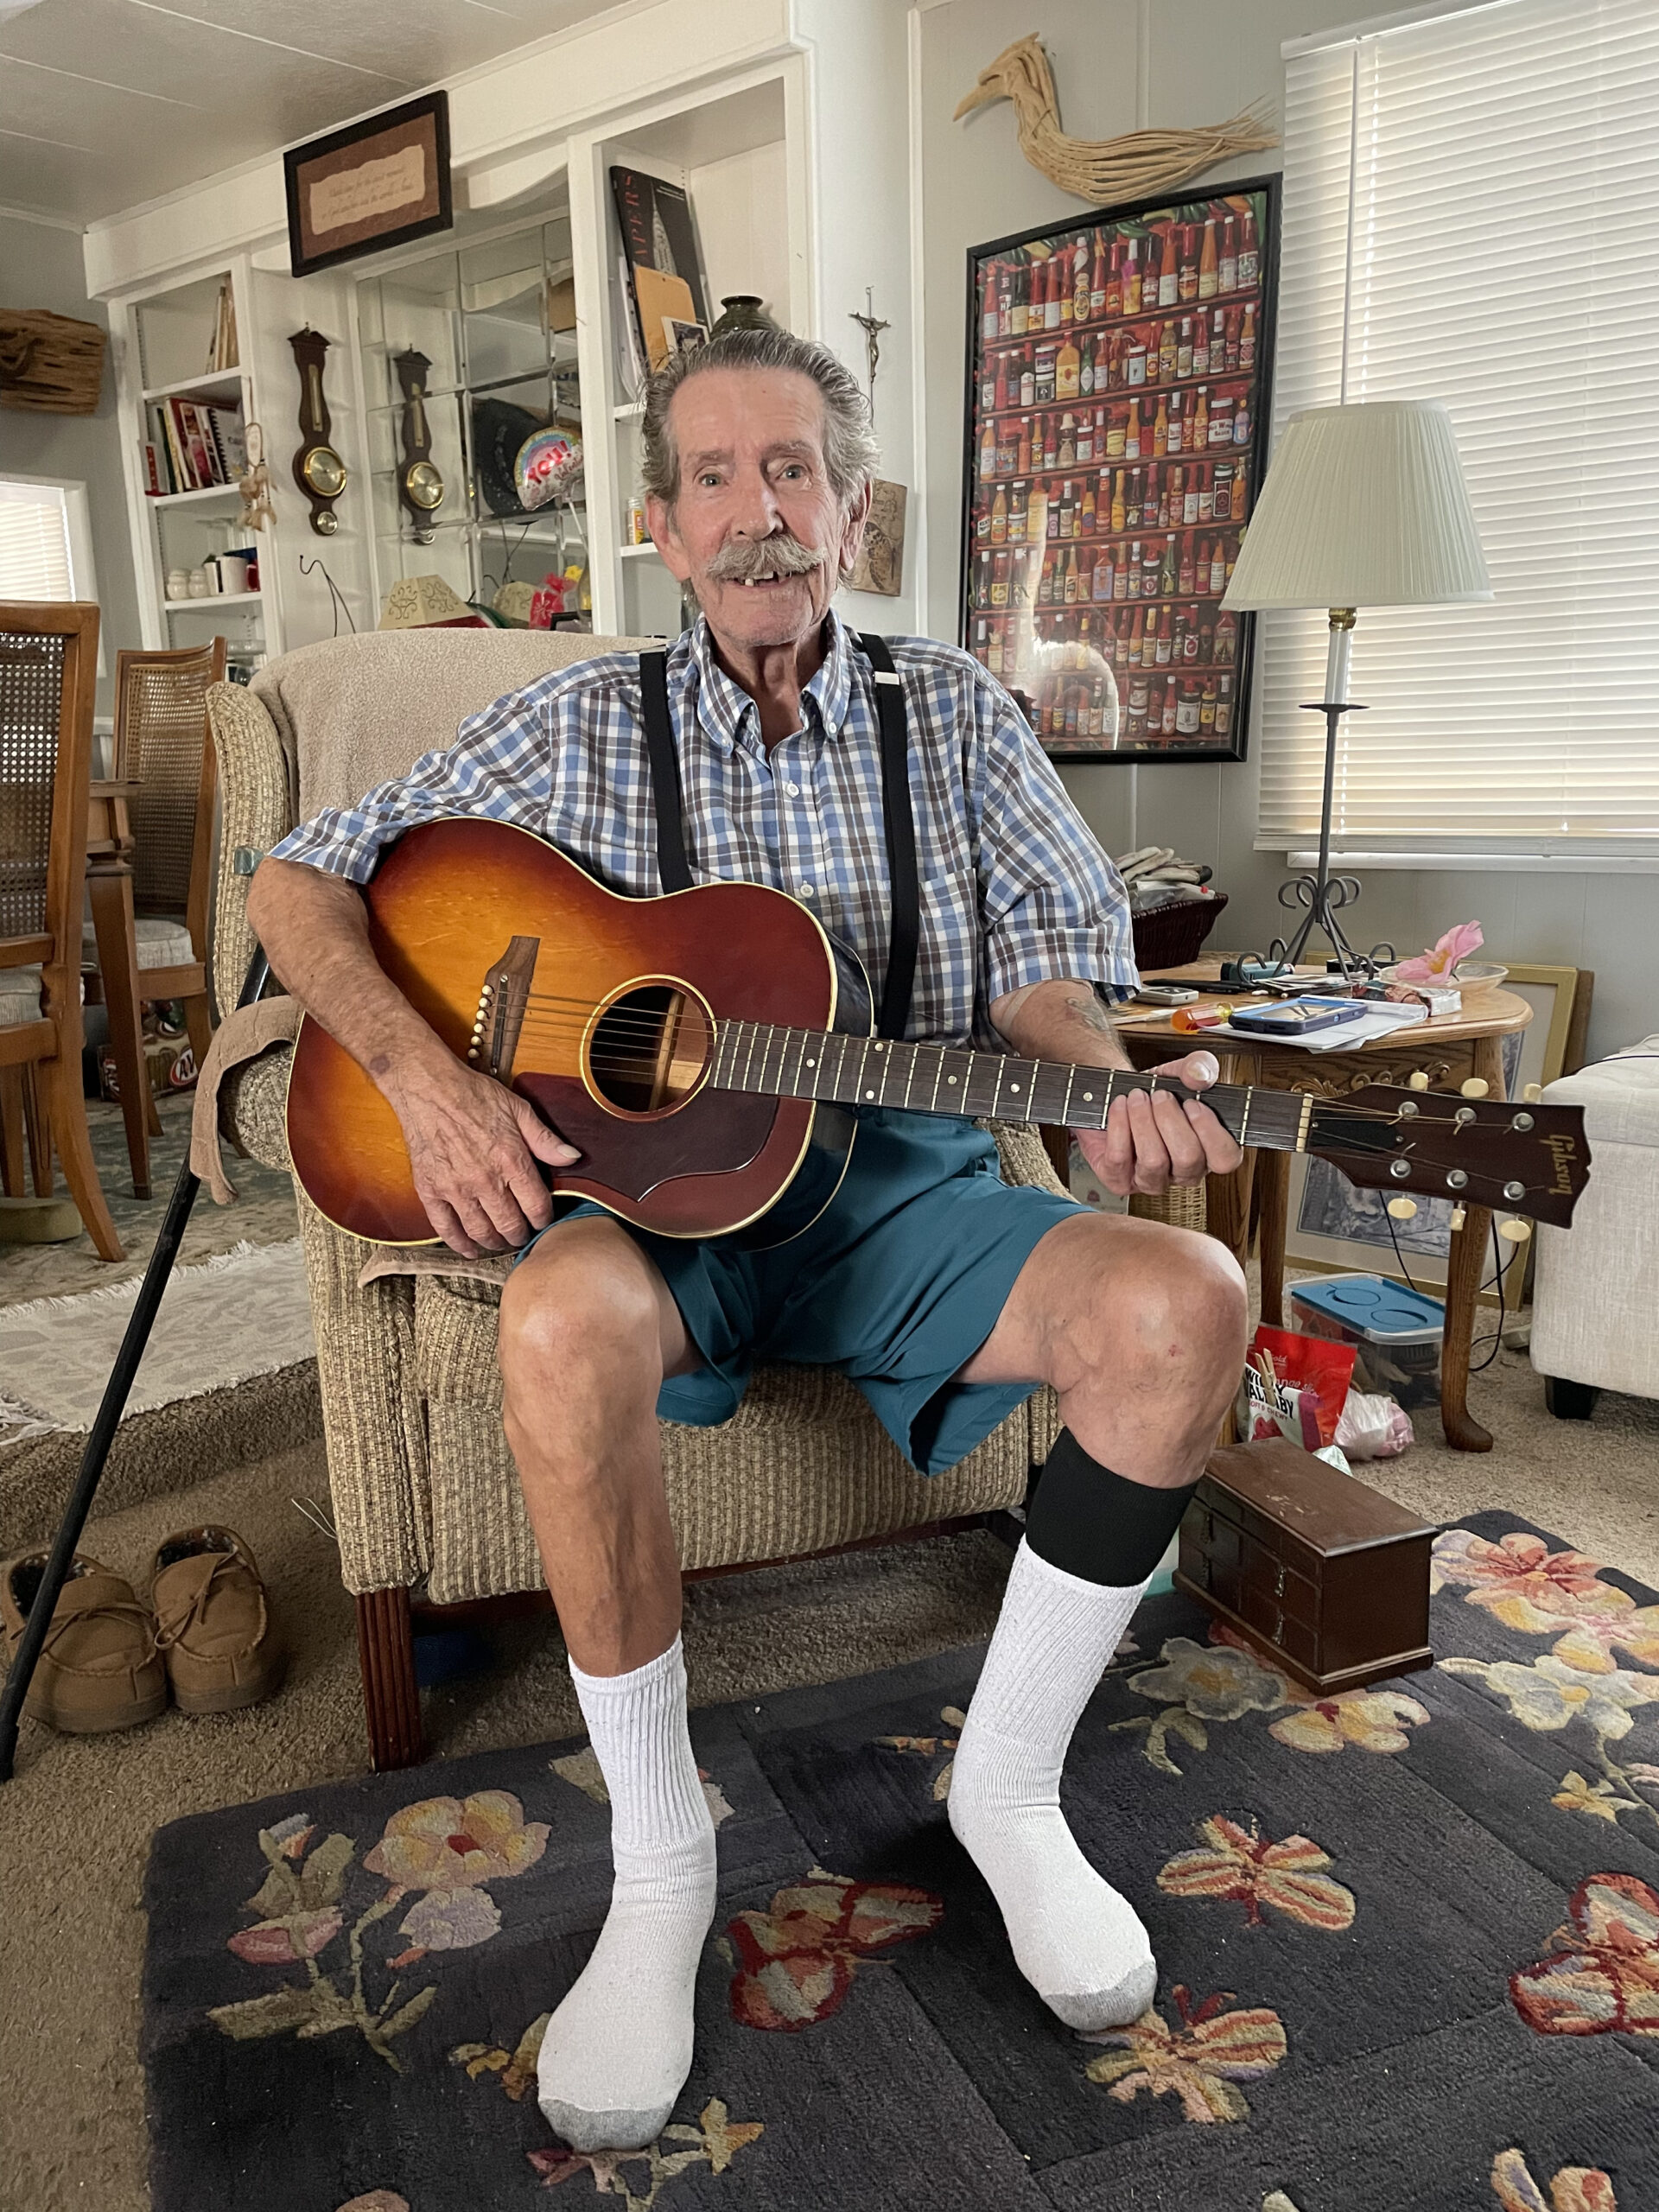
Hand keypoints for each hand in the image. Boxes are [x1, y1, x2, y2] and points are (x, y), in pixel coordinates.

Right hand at [386, 1061, 579, 1257]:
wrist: (428, 1087)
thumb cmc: (473, 1094)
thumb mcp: (518, 1109)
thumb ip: (545, 1139)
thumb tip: (573, 1157)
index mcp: (511, 1160)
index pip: (537, 1206)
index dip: (544, 1219)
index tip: (544, 1221)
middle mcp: (485, 1180)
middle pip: (510, 1225)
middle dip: (521, 1235)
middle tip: (523, 1235)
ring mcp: (455, 1188)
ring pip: (480, 1231)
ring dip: (495, 1242)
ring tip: (501, 1241)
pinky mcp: (430, 1190)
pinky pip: (445, 1228)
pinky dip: (459, 1243)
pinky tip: (469, 1248)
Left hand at [1075, 1050, 1242, 1198]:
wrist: (1121, 1098)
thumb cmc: (1157, 1093)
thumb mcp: (1181, 1072)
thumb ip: (1200, 1067)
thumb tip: (1199, 1076)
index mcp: (1210, 1152)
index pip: (1226, 1159)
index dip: (1210, 1131)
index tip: (1192, 1103)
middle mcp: (1185, 1173)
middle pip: (1187, 1157)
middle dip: (1169, 1118)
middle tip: (1159, 1095)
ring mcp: (1153, 1181)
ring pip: (1153, 1160)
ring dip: (1143, 1120)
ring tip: (1137, 1097)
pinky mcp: (1121, 1180)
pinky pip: (1120, 1159)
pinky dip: (1118, 1125)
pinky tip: (1120, 1106)